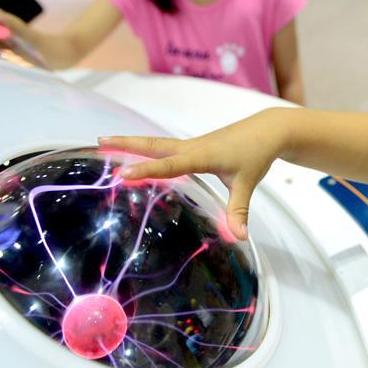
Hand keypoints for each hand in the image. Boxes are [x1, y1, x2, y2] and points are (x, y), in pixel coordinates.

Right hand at [99, 112, 287, 240]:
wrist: (268, 130)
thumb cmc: (256, 154)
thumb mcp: (247, 183)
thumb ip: (238, 210)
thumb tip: (238, 236)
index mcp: (202, 155)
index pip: (169, 165)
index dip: (146, 170)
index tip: (122, 173)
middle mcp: (193, 147)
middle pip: (154, 146)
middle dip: (126, 144)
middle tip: (99, 141)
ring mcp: (193, 144)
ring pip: (157, 144)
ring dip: (132, 143)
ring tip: (106, 142)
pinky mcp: (196, 146)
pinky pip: (166, 147)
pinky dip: (147, 148)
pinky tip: (136, 153)